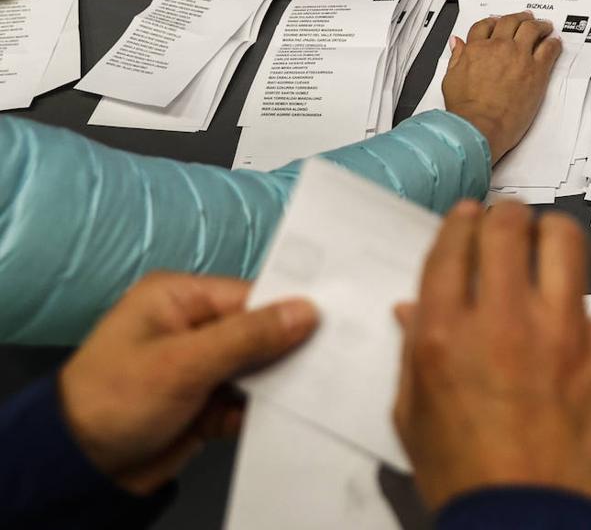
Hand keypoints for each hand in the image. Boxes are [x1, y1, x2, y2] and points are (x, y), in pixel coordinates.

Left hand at [59, 272, 317, 494]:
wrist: (78, 469)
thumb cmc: (118, 399)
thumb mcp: (184, 363)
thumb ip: (248, 336)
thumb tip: (308, 310)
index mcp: (180, 299)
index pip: (251, 297)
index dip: (290, 312)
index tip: (337, 327)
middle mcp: (193, 326)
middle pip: (259, 331)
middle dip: (288, 350)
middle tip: (336, 363)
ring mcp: (199, 367)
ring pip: (257, 368)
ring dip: (277, 384)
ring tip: (318, 394)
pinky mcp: (205, 402)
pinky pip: (247, 400)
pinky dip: (260, 410)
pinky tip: (284, 418)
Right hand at [393, 200, 590, 511]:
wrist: (524, 523)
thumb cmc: (466, 478)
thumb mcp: (412, 416)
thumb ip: (411, 352)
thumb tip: (412, 308)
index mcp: (445, 335)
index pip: (452, 247)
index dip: (460, 222)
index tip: (467, 219)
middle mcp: (503, 321)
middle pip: (507, 229)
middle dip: (504, 215)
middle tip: (507, 221)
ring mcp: (563, 333)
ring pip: (564, 242)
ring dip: (553, 228)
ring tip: (550, 235)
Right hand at [442, 11, 561, 163]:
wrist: (481, 125)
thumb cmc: (466, 110)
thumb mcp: (451, 79)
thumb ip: (456, 58)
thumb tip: (456, 43)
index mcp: (477, 49)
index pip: (485, 25)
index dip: (493, 22)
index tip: (498, 23)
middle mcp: (499, 47)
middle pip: (511, 22)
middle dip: (519, 18)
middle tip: (526, 19)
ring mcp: (519, 56)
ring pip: (532, 29)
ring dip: (539, 26)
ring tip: (544, 27)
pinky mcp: (537, 70)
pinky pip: (549, 49)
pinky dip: (553, 43)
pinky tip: (555, 44)